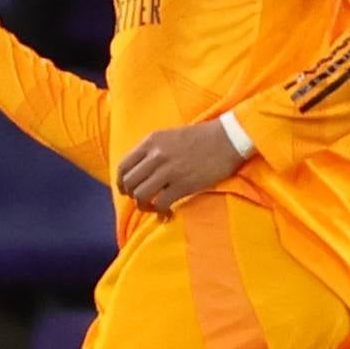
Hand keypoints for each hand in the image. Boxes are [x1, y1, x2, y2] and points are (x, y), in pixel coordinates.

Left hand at [116, 120, 245, 212]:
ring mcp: (169, 170)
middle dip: (132, 196)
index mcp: (151, 142)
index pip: (123, 166)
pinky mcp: (183, 185)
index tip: (126, 190)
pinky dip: (161, 212)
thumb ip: (152, 150)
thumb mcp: (170, 136)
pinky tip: (167, 213)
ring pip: (141, 195)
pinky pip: (161, 204)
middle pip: (130, 183)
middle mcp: (156, 155)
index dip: (121, 182)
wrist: (228, 139)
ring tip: (154, 207)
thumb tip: (139, 171)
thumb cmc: (201, 138)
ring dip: (144, 206)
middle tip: (142, 200)